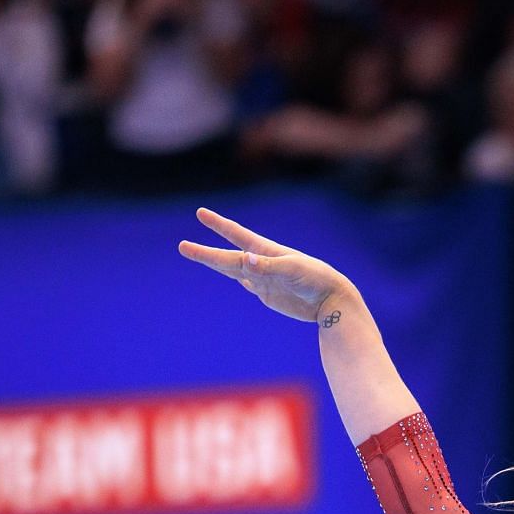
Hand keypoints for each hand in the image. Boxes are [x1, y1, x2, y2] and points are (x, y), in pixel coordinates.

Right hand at [179, 208, 352, 323]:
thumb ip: (267, 266)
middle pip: (227, 257)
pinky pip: (249, 283)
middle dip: (205, 252)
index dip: (218, 224)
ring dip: (214, 263)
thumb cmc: (316, 279)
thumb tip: (243, 260)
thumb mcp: (292, 270)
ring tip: (193, 253)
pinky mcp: (269, 294)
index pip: (237, 235)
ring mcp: (263, 279)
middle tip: (182, 246)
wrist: (331, 300)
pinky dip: (238, 278)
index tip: (201, 212)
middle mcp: (261, 263)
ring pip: (233, 269)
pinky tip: (236, 275)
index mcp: (266, 251)